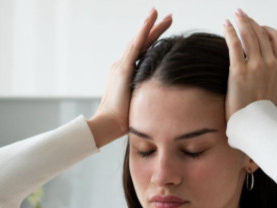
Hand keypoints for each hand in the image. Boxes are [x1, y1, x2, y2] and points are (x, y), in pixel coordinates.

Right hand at [88, 7, 172, 147]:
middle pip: (141, 44)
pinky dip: (143, 31)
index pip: (142, 54)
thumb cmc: (124, 122)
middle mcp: (121, 67)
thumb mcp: (139, 105)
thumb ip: (147, 98)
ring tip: (160, 12)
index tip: (165, 32)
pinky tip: (150, 20)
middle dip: (155, 29)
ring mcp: (121, 66)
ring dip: (150, 25)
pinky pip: (135, 46)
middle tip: (168, 17)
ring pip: (138, 41)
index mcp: (125, 75)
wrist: (108, 126)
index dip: (153, 42)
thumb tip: (162, 102)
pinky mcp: (123, 69)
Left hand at [222, 9, 276, 122]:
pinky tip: (225, 25)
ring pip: (249, 35)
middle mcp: (271, 63)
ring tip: (234, 16)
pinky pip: (235, 45)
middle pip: (261, 33)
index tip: (257, 27)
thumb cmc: (268, 114)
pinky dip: (230, 32)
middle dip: (251, 21)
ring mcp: (255, 67)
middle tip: (242, 14)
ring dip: (241, 22)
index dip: (266, 29)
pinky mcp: (239, 72)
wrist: (257, 126)